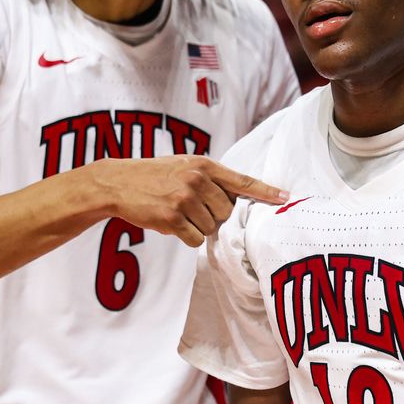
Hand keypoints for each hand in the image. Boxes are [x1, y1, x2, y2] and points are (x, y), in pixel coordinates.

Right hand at [87, 156, 287, 246]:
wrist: (118, 182)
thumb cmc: (154, 176)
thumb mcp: (184, 166)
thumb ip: (209, 178)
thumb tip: (235, 199)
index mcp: (204, 165)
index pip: (241, 180)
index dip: (265, 191)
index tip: (285, 198)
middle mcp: (197, 180)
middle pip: (227, 212)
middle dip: (214, 216)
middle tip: (192, 208)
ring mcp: (184, 198)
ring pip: (211, 227)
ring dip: (197, 227)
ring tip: (177, 212)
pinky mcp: (172, 217)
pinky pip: (195, 239)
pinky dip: (186, 236)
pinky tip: (170, 223)